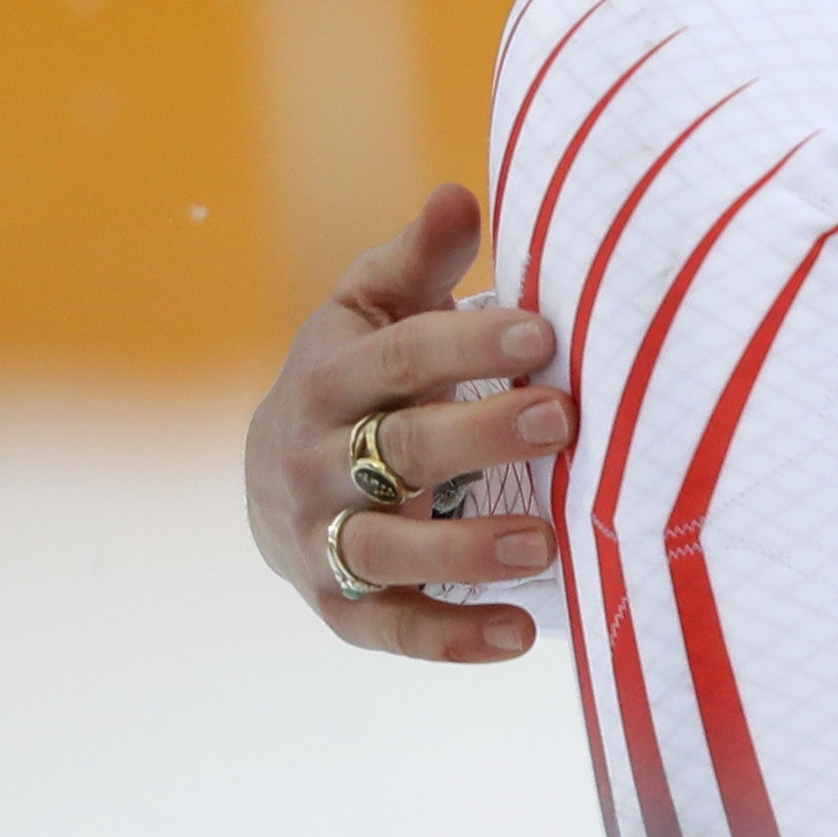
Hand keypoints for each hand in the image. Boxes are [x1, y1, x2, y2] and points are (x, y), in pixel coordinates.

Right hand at [241, 182, 578, 664]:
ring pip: (384, 550)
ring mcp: (320, 538)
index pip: (398, 359)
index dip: (467, 345)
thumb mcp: (374, 309)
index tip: (544, 332)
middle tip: (563, 421)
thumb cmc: (358, 371)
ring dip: (463, 550)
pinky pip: (386, 629)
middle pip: (397, 450)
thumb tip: (459, 196)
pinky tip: (519, 637)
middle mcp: (315, 461)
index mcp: (329, 378)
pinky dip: (448, 639)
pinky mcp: (335, 603)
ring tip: (545, 541)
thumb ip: (418, 261)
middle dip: (480, 435)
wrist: (274, 469)